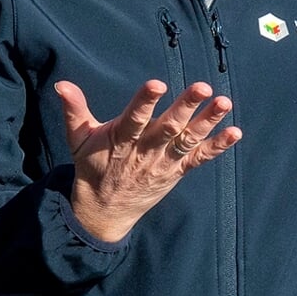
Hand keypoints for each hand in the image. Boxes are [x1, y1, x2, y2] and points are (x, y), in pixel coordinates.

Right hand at [55, 77, 240, 242]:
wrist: (104, 211)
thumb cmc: (91, 167)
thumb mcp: (78, 139)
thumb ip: (74, 110)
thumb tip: (61, 84)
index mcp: (121, 139)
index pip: (134, 118)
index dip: (144, 101)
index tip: (157, 84)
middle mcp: (146, 150)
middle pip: (169, 127)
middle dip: (186, 106)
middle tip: (203, 86)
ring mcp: (165, 162)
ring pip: (189, 140)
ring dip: (208, 121)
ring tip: (225, 102)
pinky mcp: (177, 171)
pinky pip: (200, 159)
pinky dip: (218, 147)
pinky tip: (235, 132)